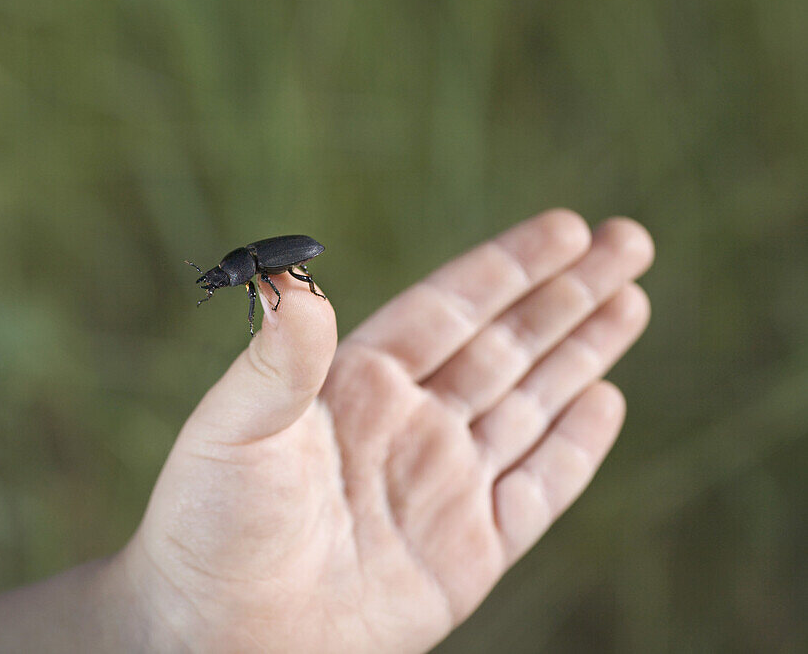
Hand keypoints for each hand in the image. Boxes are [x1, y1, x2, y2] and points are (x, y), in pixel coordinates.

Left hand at [122, 210, 652, 651]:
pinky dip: (573, 447)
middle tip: (628, 238)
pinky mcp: (467, 553)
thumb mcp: (234, 430)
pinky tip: (606, 401)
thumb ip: (277, 360)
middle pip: (505, 343)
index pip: (450, 308)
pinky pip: (536, 490)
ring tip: (632, 299)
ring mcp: (443, 486)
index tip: (567, 226)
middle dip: (568, 293)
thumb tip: (291, 280)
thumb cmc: (207, 525)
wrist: (218, 633)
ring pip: (531, 403)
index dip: (508, 268)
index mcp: (359, 384)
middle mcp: (409, 423)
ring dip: (583, 352)